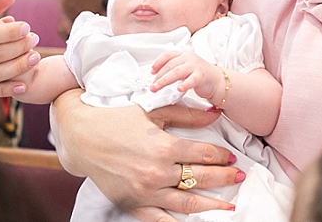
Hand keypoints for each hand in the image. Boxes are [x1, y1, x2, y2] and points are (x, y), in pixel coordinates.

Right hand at [51, 90, 242, 220]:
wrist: (81, 135)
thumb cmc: (116, 119)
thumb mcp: (152, 110)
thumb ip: (186, 114)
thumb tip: (214, 113)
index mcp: (163, 146)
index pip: (203, 154)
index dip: (221, 156)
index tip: (231, 157)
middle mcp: (157, 172)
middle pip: (201, 178)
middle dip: (224, 177)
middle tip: (239, 176)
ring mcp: (145, 192)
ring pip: (188, 204)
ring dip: (212, 204)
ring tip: (230, 204)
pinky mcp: (133, 205)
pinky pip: (161, 221)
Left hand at [150, 51, 224, 102]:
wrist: (218, 81)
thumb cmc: (200, 75)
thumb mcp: (185, 68)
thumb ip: (174, 69)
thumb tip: (157, 77)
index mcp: (183, 55)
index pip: (168, 55)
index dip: (158, 63)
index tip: (151, 72)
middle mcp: (188, 58)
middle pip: (170, 65)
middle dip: (158, 76)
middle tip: (152, 86)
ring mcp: (195, 66)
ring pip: (177, 72)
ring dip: (164, 80)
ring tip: (157, 88)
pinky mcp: (201, 75)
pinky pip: (191, 80)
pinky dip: (184, 84)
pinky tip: (179, 89)